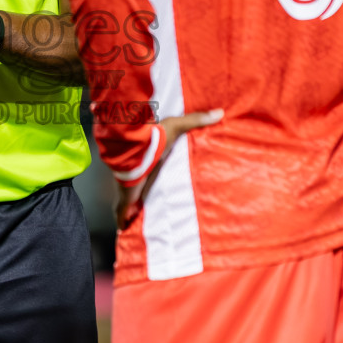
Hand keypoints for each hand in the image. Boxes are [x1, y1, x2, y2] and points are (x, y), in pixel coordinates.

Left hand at [117, 109, 223, 228]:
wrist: (135, 152)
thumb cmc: (153, 140)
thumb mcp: (177, 127)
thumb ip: (196, 120)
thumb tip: (219, 112)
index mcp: (147, 163)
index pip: (146, 171)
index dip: (146, 177)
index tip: (149, 182)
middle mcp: (137, 176)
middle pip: (135, 189)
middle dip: (136, 198)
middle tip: (142, 209)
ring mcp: (130, 189)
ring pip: (127, 203)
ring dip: (129, 212)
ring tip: (133, 223)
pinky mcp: (126, 199)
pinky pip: (123, 214)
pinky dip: (123, 222)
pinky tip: (124, 230)